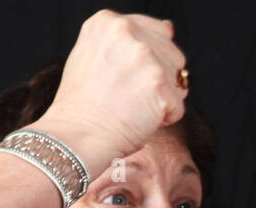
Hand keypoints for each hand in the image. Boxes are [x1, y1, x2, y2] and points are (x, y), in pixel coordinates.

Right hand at [39, 10, 188, 171]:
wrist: (76, 136)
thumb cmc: (83, 105)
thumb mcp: (96, 55)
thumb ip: (129, 40)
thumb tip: (169, 28)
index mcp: (108, 21)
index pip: (159, 31)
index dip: (151, 63)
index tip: (129, 79)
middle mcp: (127, 31)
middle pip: (174, 55)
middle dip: (160, 80)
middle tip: (128, 97)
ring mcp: (145, 56)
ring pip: (179, 81)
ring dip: (163, 99)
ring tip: (133, 107)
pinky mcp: (159, 84)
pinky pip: (178, 106)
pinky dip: (164, 119)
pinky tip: (138, 120)